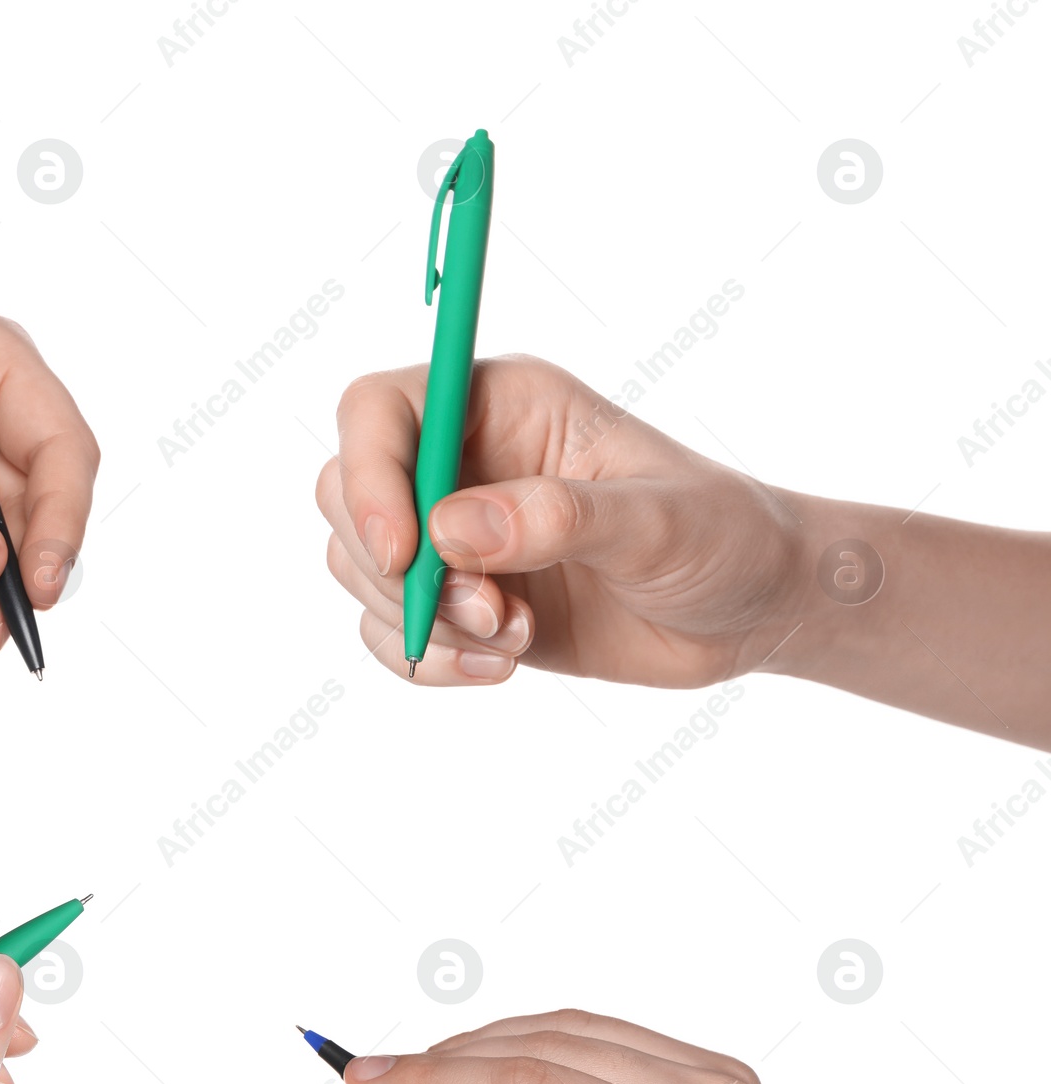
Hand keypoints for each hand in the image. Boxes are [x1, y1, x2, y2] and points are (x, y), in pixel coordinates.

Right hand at [317, 354, 802, 687]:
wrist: (749, 612)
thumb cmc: (722, 538)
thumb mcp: (658, 523)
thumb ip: (557, 517)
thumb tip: (451, 531)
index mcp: (501, 405)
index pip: (379, 412)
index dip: (369, 475)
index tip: (403, 553)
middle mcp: (461, 462)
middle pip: (345, 493)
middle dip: (396, 569)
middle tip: (487, 609)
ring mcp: (452, 536)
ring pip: (358, 571)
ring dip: (421, 622)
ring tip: (516, 637)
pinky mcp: (457, 602)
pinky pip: (388, 633)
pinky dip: (428, 661)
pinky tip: (502, 666)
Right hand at [343, 1009, 839, 1083]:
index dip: (432, 1080)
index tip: (359, 1081)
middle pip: (542, 1051)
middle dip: (448, 1064)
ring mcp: (719, 1078)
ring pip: (565, 1031)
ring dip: (485, 1051)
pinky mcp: (714, 1072)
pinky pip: (598, 1036)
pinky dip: (533, 1050)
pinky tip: (490, 1078)